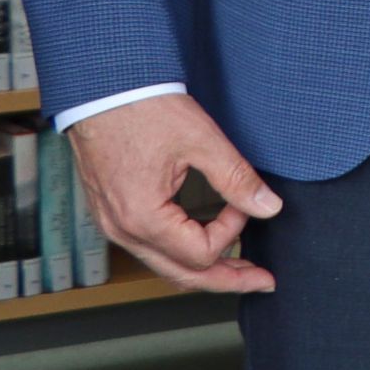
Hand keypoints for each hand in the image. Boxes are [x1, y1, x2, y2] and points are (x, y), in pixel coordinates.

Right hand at [70, 93, 280, 295]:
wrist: (101, 88)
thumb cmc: (142, 108)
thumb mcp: (202, 141)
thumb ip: (237, 179)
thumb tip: (268, 207)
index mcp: (142, 217)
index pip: (200, 252)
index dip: (233, 232)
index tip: (244, 203)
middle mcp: (122, 229)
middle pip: (180, 274)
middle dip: (225, 279)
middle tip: (260, 280)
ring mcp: (113, 223)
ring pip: (163, 263)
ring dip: (203, 268)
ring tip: (238, 268)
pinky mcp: (112, 212)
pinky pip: (149, 246)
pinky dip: (179, 251)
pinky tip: (202, 241)